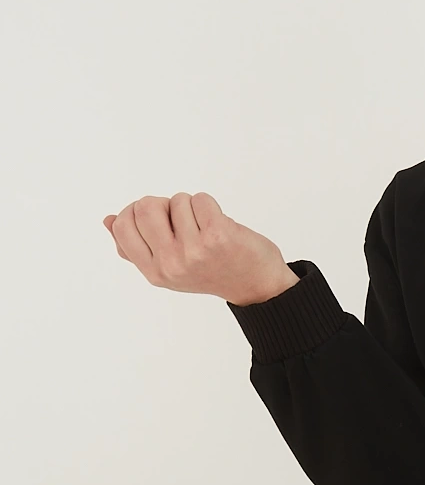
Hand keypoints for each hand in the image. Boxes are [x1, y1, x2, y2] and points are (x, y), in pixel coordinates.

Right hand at [102, 192, 298, 305]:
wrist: (257, 285)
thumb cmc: (212, 271)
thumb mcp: (170, 269)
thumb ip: (138, 247)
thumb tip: (108, 220)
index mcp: (154, 272)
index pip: (122, 226)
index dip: (137, 212)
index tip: (158, 218)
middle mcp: (170, 264)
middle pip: (145, 206)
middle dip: (164, 204)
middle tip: (183, 221)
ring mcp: (193, 250)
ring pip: (176, 200)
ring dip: (191, 206)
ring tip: (205, 227)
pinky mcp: (217, 236)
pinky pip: (200, 199)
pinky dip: (209, 205)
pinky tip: (219, 224)